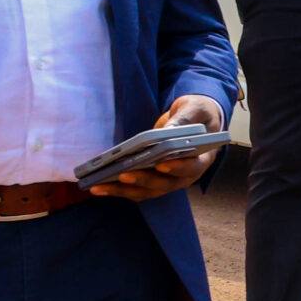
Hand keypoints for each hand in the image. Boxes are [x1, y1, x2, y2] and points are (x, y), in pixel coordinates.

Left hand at [88, 95, 224, 201]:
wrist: (193, 122)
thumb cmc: (197, 114)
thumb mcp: (195, 108)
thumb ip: (185, 118)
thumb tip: (169, 129)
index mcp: (202, 159)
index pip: (191, 168)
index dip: (177, 168)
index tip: (161, 164)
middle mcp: (185, 175)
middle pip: (164, 184)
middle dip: (142, 180)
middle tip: (122, 174)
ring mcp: (168, 181)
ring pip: (146, 191)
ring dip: (122, 191)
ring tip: (99, 185)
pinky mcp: (153, 181)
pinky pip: (136, 190)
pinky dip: (117, 189)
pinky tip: (98, 185)